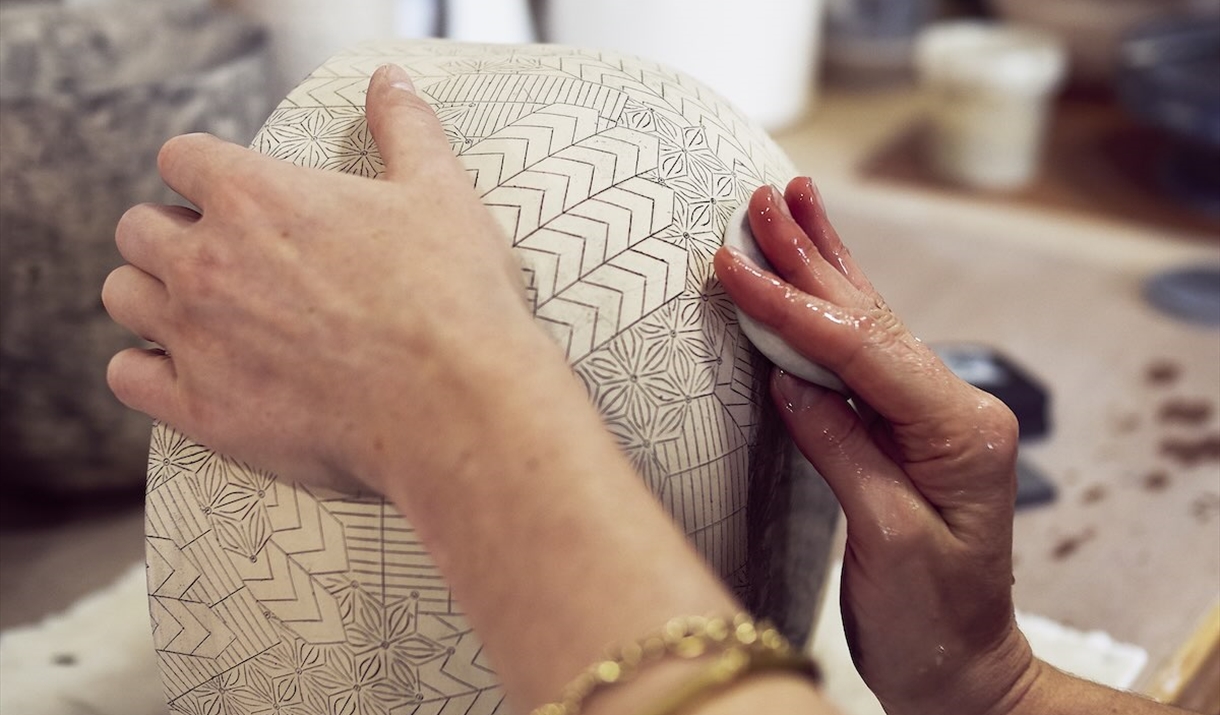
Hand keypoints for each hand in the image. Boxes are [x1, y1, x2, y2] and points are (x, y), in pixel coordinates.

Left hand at [102, 65, 537, 492]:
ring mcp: (196, 338)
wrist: (453, 403)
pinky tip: (191, 371)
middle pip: (137, 229)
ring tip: (202, 313)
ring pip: (123, 297)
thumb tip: (390, 81)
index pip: (180, 157)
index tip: (232, 196)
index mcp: (255, 197)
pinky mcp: (200, 408)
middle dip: (172, 236)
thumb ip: (404, 128)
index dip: (206, 173)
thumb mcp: (439, 192)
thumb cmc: (451, 295)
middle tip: (224, 260)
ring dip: (154, 297)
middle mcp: (207, 262)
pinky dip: (149, 370)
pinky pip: (126, 376)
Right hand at [714, 179, 1031, 714]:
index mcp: (960, 431)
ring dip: (823, 266)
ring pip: (865, 327)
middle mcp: (953, 411)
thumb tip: (791, 381)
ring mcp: (931, 418)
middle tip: (764, 198)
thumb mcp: (888, 540)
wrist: (961, 671)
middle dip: (811, 257)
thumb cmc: (934, 624)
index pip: (861, 351)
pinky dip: (826, 314)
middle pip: (868, 319)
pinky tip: (813, 277)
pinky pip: (858, 360)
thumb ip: (843, 449)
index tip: (734, 266)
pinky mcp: (903, 432)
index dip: (792, 307)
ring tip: (793, 205)